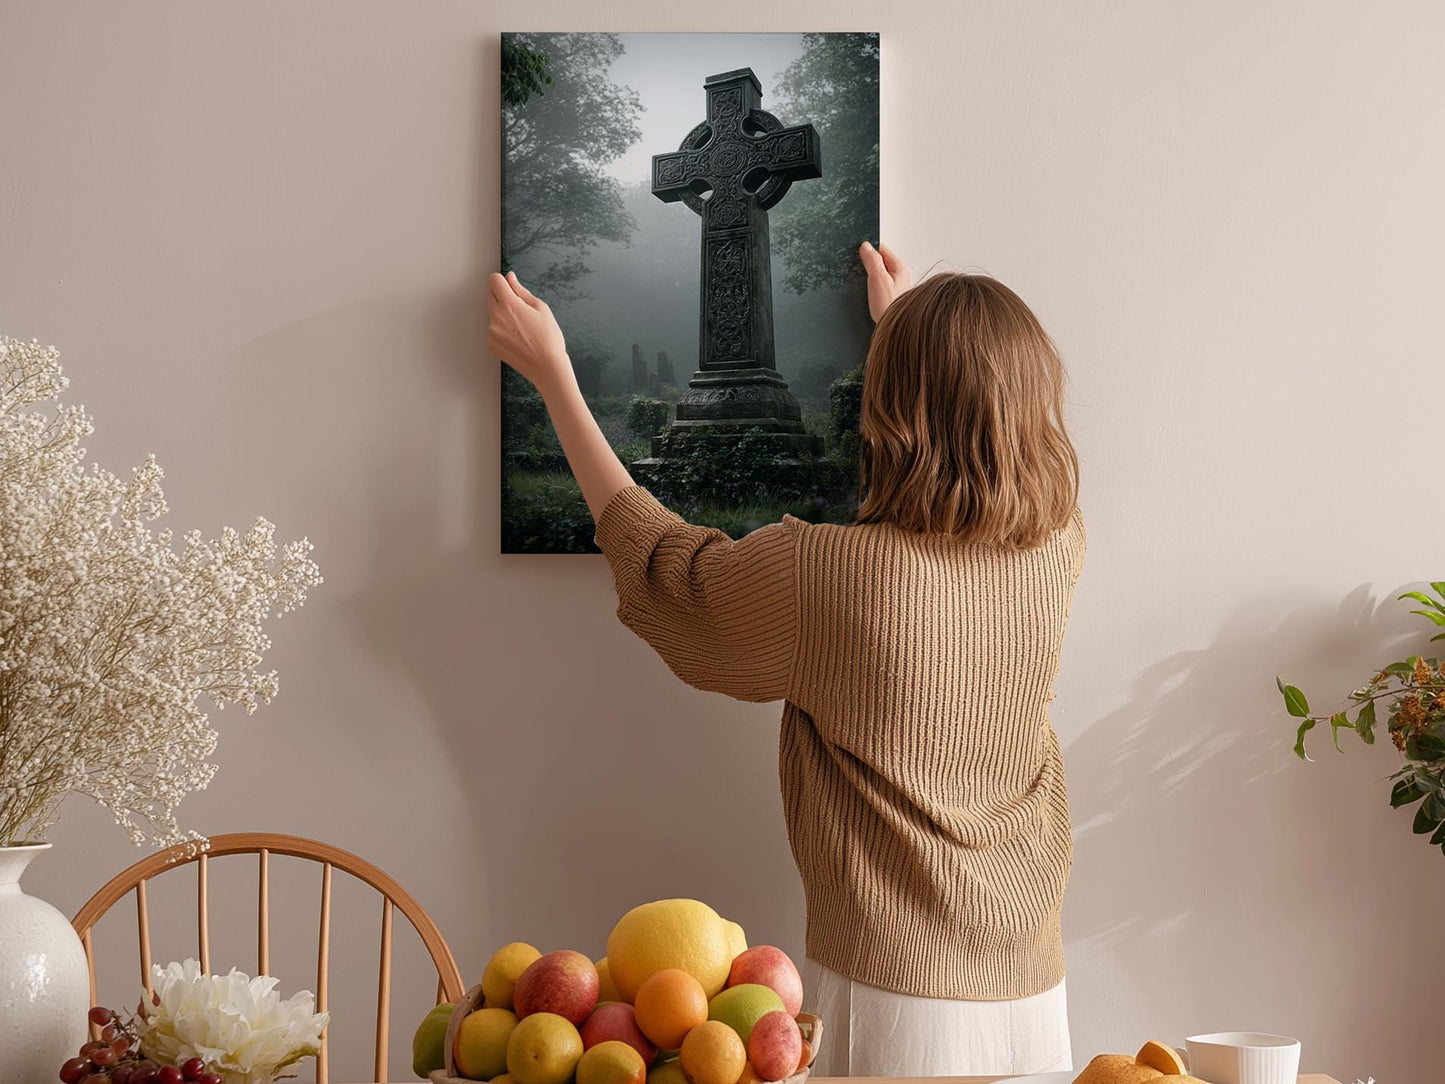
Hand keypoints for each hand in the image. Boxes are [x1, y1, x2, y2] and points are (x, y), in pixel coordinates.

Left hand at [487, 271, 570, 392]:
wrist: (547, 367)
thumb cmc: (548, 338)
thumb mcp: (540, 308)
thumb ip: (521, 291)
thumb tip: (510, 278)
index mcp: (509, 305)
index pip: (494, 280)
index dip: (503, 280)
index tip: (509, 285)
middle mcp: (496, 317)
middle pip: (489, 294)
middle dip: (501, 295)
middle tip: (519, 306)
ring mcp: (491, 332)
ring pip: (492, 313)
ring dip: (502, 313)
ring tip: (521, 326)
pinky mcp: (491, 344)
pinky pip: (493, 329)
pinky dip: (502, 329)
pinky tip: (518, 337)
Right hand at [859, 241, 911, 320]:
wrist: (895, 330)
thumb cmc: (889, 307)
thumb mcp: (877, 279)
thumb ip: (872, 260)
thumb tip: (865, 246)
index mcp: (900, 268)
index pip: (882, 249)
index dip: (868, 251)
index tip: (859, 256)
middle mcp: (901, 275)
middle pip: (880, 261)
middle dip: (868, 265)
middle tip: (862, 273)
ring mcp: (897, 286)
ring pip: (879, 274)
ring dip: (870, 278)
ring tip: (867, 287)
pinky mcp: (891, 296)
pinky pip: (880, 285)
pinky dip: (873, 288)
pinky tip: (870, 296)